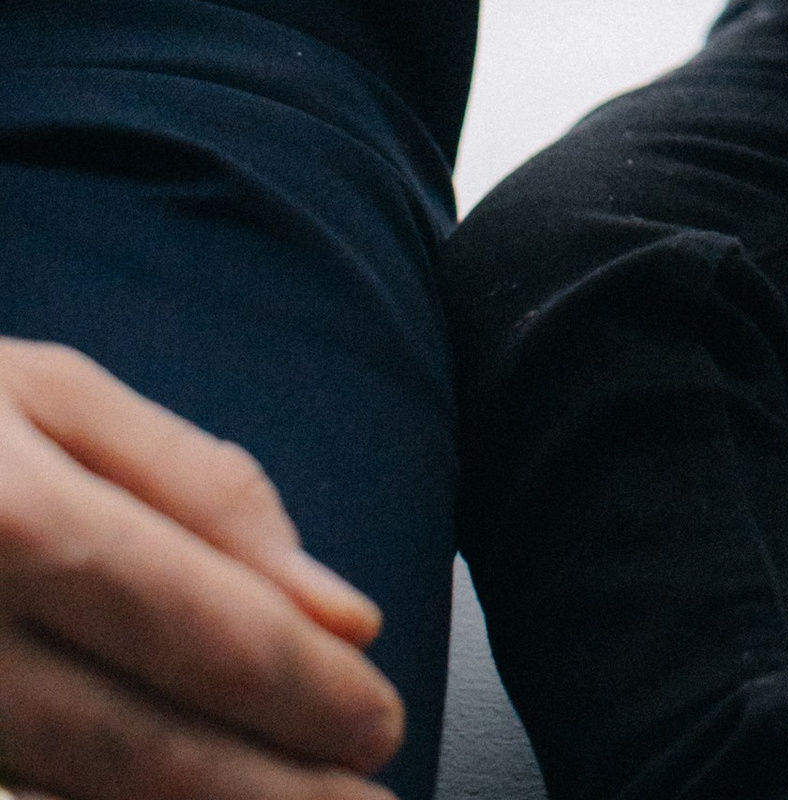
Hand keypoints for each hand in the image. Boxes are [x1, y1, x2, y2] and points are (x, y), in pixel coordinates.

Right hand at [0, 340, 400, 796]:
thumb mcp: (55, 398)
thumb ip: (200, 493)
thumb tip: (339, 610)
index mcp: (18, 520)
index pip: (199, 632)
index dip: (304, 694)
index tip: (380, 724)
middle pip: (140, 745)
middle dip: (269, 792)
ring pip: (74, 792)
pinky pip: (10, 795)